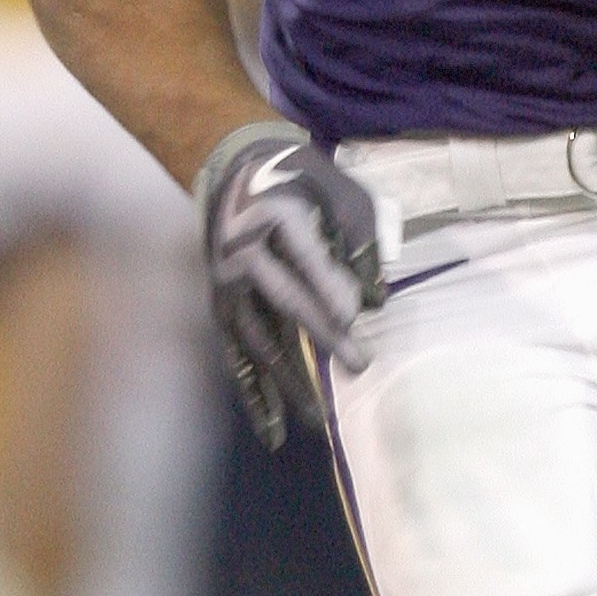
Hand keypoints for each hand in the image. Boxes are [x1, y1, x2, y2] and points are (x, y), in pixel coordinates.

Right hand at [197, 122, 383, 446]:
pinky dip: (254, 391)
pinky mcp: (221, 307)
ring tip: (317, 422)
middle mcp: (241, 254)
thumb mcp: (342, 192)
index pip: (306, 260)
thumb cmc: (302, 179)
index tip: (352, 319)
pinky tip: (271, 428)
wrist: (237, 167)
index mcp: (273, 217)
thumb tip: (375, 301)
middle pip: (284, 303)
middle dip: (322, 338)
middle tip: (359, 367)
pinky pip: (237, 355)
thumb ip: (361, 240)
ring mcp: (225, 285)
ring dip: (287, 381)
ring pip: (257, 340)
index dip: (327, 289)